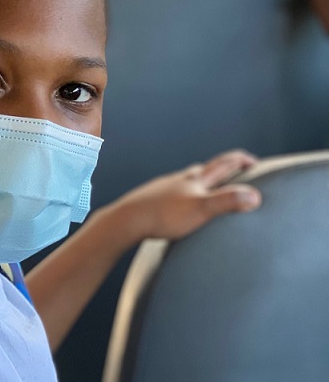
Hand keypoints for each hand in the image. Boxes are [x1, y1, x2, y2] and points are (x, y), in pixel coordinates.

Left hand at [109, 150, 261, 245]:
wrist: (126, 220)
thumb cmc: (163, 215)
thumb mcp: (200, 209)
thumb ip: (227, 202)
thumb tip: (255, 196)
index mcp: (195, 179)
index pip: (223, 164)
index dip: (240, 161)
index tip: (254, 161)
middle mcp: (180, 179)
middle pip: (206, 168)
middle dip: (223, 167)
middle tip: (236, 167)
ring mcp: (165, 188)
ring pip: (187, 179)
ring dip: (201, 179)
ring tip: (208, 184)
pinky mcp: (153, 199)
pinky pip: (173, 193)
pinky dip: (183, 193)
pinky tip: (178, 202)